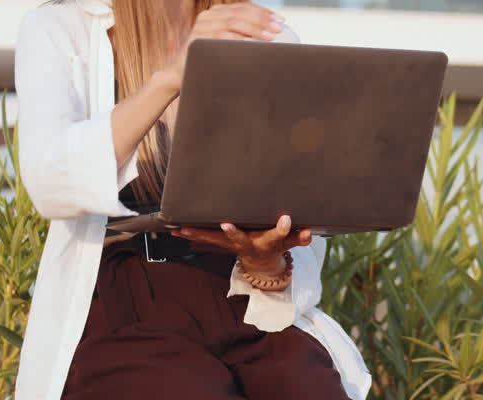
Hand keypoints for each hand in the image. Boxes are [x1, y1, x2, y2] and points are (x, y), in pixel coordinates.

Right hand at [158, 3, 283, 90]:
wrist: (181, 73)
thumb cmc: (209, 59)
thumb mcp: (227, 43)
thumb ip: (243, 35)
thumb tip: (273, 35)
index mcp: (217, 12)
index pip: (244, 7)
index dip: (264, 12)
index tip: (281, 20)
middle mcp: (208, 16)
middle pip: (240, 13)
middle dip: (262, 20)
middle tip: (278, 29)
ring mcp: (200, 26)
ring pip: (231, 23)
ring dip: (253, 29)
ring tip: (269, 37)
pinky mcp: (195, 39)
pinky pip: (219, 37)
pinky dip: (236, 39)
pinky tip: (249, 44)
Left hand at [174, 214, 310, 271]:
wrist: (260, 264)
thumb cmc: (275, 246)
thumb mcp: (289, 243)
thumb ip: (298, 238)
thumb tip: (309, 233)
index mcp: (267, 242)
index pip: (278, 235)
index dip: (283, 229)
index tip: (287, 218)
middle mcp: (247, 245)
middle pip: (240, 239)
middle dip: (233, 232)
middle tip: (226, 223)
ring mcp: (232, 244)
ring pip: (215, 239)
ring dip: (199, 234)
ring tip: (182, 228)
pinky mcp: (221, 242)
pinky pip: (203, 238)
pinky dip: (190, 233)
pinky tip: (174, 229)